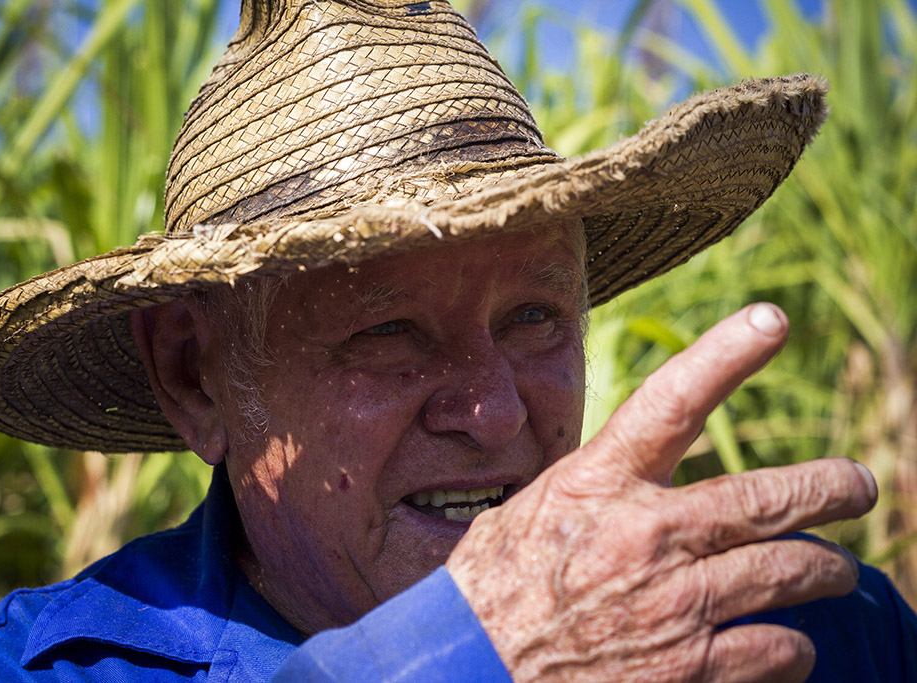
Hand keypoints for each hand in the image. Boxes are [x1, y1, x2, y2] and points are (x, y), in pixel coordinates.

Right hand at [446, 303, 876, 682]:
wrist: (468, 670)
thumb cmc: (489, 589)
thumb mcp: (528, 513)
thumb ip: (592, 489)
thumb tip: (631, 473)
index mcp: (600, 485)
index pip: (673, 400)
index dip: (727, 353)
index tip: (770, 322)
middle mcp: (647, 535)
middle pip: (769, 497)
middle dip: (831, 487)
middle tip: (858, 483)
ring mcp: (675, 606)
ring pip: (791, 573)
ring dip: (826, 571)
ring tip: (835, 571)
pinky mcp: (689, 670)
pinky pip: (779, 651)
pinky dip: (793, 647)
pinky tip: (788, 645)